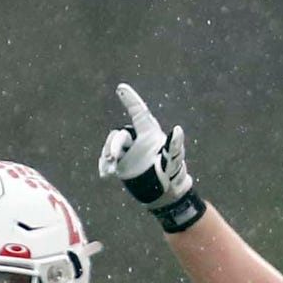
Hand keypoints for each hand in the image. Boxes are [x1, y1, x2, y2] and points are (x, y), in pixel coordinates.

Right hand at [97, 83, 204, 230]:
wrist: (164, 194)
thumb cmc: (172, 176)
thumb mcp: (173, 161)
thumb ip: (173, 146)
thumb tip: (177, 129)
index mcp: (150, 134)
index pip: (139, 113)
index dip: (131, 100)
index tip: (121, 87)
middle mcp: (137, 140)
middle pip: (120, 135)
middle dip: (114, 146)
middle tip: (112, 158)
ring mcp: (128, 152)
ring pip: (111, 146)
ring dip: (108, 156)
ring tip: (110, 171)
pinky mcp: (121, 163)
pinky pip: (107, 159)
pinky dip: (105, 165)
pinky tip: (105, 174)